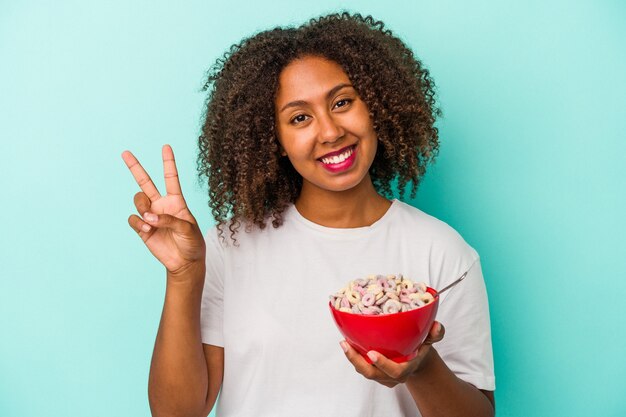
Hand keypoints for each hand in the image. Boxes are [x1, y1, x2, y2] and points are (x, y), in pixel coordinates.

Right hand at [122, 145, 205, 277]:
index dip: (168, 162)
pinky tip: (147, 228)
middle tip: (125, 153)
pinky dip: (138, 222)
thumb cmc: (192, 243)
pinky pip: (134, 219)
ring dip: (142, 207)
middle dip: (135, 167)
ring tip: (150, 221)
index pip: (171, 178)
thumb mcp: (188, 229)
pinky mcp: (143, 229)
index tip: (166, 146)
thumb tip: (149, 216)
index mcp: (176, 201)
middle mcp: (161, 205)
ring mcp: (151, 216)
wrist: (185, 262)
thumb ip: (169, 219)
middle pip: (145, 182)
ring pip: (138, 200)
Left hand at [340, 321, 444, 387]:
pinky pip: (362, 367)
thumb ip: (435, 334)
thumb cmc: (421, 347)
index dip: (383, 364)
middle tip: (347, 345)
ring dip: (352, 358)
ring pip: (364, 371)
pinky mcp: (374, 371)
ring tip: (344, 343)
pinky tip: (347, 343)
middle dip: (357, 361)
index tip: (372, 353)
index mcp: (406, 368)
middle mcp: (392, 375)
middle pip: (372, 374)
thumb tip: (436, 326)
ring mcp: (382, 375)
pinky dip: (353, 356)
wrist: (416, 358)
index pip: (395, 371)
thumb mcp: (430, 339)